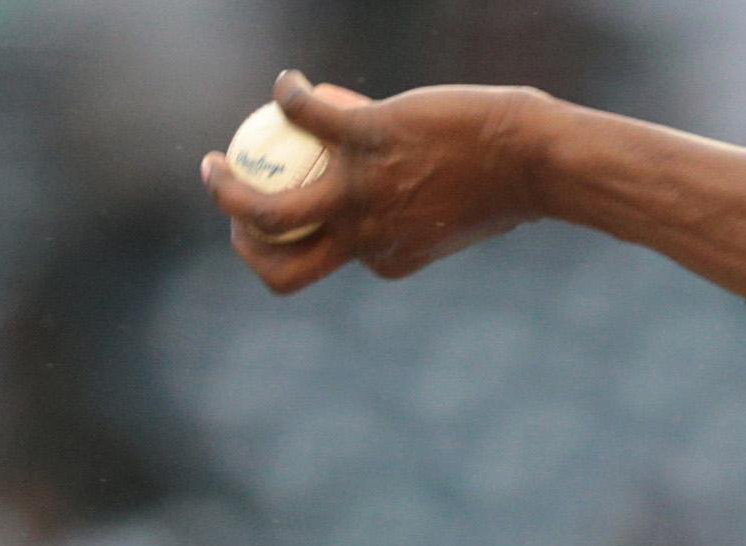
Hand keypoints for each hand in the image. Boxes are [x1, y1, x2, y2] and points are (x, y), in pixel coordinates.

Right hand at [198, 71, 549, 294]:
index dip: (309, 238)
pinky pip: (303, 115)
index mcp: (386, 259)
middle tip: (231, 207)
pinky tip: (287, 84)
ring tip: (213, 164)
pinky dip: (287, 96)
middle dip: (241, 245)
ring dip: (225, 191)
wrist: (532, 158)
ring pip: (266, 211)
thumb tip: (406, 210)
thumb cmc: (505, 188)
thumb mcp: (455, 221)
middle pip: (280, 262)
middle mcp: (368, 236)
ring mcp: (362, 190)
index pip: (328, 261)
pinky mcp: (366, 137)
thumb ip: (419, 222)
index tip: (310, 207)